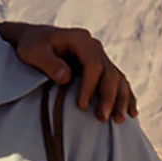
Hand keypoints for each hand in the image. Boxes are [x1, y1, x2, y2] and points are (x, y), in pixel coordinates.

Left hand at [0, 21, 136, 122]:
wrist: (33, 40)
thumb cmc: (30, 46)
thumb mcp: (33, 52)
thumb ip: (49, 63)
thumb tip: (66, 78)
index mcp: (80, 40)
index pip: (93, 65)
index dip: (90, 86)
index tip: (81, 106)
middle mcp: (94, 47)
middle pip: (110, 72)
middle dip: (109, 97)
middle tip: (102, 118)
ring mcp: (99, 56)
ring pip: (117, 78)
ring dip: (121, 99)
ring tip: (120, 120)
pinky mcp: (99, 67)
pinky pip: (117, 81)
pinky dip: (125, 96)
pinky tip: (131, 111)